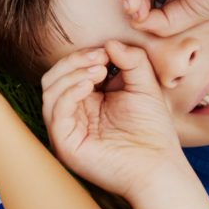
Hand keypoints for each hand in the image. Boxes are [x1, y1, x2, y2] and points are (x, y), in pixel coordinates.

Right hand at [42, 42, 185, 200]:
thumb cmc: (152, 131)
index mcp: (86, 101)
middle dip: (74, 61)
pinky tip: (88, 85)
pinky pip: (55, 111)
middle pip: (53, 77)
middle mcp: (71, 114)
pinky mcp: (64, 142)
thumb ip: (132, 61)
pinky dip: (68, 92)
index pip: (69, 71)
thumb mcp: (144, 86)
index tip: (106, 50)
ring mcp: (66, 129)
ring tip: (98, 71)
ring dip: (71, 74)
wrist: (159, 167)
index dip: (83, 56)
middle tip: (100, 58)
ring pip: (50, 91)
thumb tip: (110, 42)